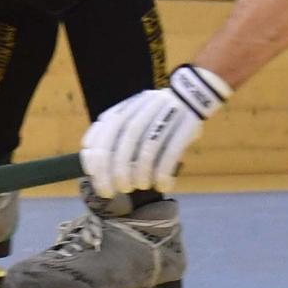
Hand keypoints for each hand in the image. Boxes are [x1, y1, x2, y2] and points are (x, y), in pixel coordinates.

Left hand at [80, 64, 230, 196]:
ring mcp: (164, 114)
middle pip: (121, 141)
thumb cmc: (155, 119)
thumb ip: (115, 140)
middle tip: (116, 191)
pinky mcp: (185, 124)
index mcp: (124, 108)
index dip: (96, 161)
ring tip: (140, 186)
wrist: (191, 96)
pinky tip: (162, 185)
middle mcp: (141, 108)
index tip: (98, 181)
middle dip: (115, 172)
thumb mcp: (132, 122)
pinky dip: (163, 172)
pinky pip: (171, 152)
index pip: (100, 134)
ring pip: (146, 147)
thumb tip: (97, 170)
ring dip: (139, 172)